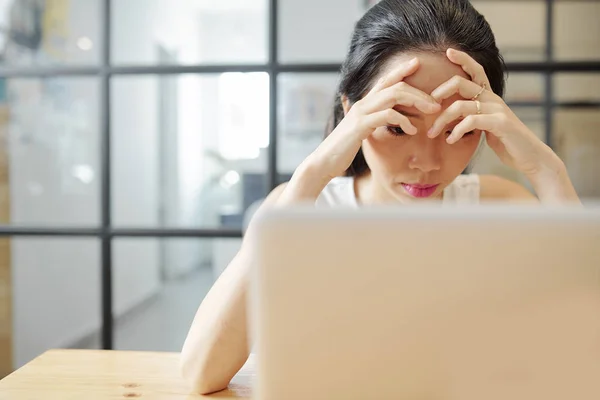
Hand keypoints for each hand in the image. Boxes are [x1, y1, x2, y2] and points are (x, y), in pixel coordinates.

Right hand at [301, 57, 440, 186]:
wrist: (324, 161)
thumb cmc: (343, 148)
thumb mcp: (360, 132)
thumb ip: (371, 122)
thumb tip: (383, 120)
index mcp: (364, 104)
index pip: (385, 81)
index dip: (401, 70)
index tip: (417, 63)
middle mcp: (362, 103)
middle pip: (395, 86)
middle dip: (418, 92)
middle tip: (436, 102)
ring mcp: (361, 113)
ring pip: (394, 95)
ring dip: (416, 101)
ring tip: (431, 111)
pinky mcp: (361, 125)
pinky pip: (388, 115)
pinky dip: (404, 120)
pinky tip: (413, 130)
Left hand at [427, 48, 560, 177]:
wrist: (529, 156)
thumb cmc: (505, 142)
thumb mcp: (485, 126)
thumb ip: (470, 117)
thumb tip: (448, 116)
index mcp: (489, 96)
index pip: (476, 71)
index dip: (463, 59)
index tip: (447, 51)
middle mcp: (493, 98)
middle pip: (461, 83)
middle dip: (440, 92)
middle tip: (427, 107)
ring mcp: (497, 109)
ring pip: (461, 106)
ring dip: (442, 120)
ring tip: (432, 133)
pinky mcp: (500, 122)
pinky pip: (472, 121)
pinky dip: (457, 130)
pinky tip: (450, 140)